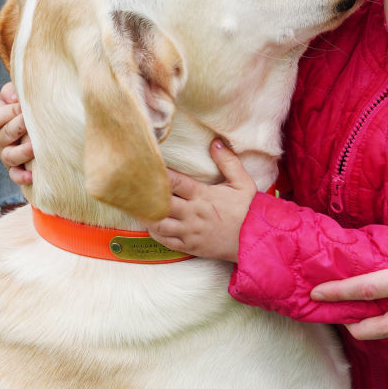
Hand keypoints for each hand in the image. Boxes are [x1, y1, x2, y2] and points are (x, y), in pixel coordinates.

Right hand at [0, 81, 33, 186]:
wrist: (34, 124)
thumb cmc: (24, 107)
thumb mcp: (14, 96)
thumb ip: (12, 91)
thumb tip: (16, 97)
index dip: (10, 112)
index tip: (24, 107)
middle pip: (4, 135)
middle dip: (18, 127)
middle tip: (30, 121)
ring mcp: (5, 154)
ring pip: (10, 156)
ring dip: (22, 152)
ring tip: (34, 147)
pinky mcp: (15, 168)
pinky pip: (15, 175)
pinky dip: (21, 177)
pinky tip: (31, 176)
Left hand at [146, 139, 255, 261]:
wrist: (256, 240)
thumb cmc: (249, 210)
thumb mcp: (242, 182)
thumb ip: (228, 161)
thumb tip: (215, 142)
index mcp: (203, 195)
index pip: (174, 181)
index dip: (157, 173)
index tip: (145, 165)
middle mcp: (193, 213)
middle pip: (160, 203)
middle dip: (144, 195)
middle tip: (131, 187)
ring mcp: (190, 232)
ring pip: (159, 224)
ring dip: (146, 215)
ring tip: (135, 206)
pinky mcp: (190, 246)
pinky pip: (166, 241)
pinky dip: (154, 233)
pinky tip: (150, 224)